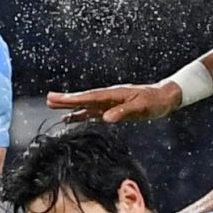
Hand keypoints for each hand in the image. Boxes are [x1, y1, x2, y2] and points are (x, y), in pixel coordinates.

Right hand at [47, 82, 181, 123]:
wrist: (164, 98)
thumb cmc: (154, 102)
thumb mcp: (141, 108)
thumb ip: (123, 112)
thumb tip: (106, 118)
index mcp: (113, 94)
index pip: (90, 97)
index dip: (74, 99)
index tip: (58, 99)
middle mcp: (108, 97)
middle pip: (84, 98)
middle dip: (66, 99)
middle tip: (48, 98)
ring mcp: (109, 102)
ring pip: (85, 104)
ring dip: (70, 106)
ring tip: (52, 105)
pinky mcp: (111, 109)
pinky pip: (92, 112)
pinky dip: (80, 114)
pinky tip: (70, 118)